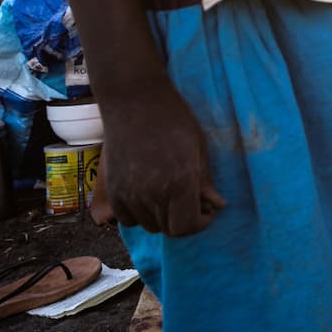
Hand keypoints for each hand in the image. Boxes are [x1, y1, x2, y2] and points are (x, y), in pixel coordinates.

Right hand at [89, 86, 226, 236]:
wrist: (134, 101)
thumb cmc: (173, 120)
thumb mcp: (199, 148)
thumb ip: (205, 182)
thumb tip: (218, 205)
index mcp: (180, 184)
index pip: (187, 227)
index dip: (200, 223)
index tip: (205, 210)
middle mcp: (152, 195)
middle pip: (169, 230)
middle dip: (184, 220)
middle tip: (190, 201)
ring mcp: (129, 195)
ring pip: (150, 226)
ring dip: (162, 217)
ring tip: (168, 194)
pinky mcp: (113, 192)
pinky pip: (128, 220)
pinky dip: (139, 214)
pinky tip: (147, 194)